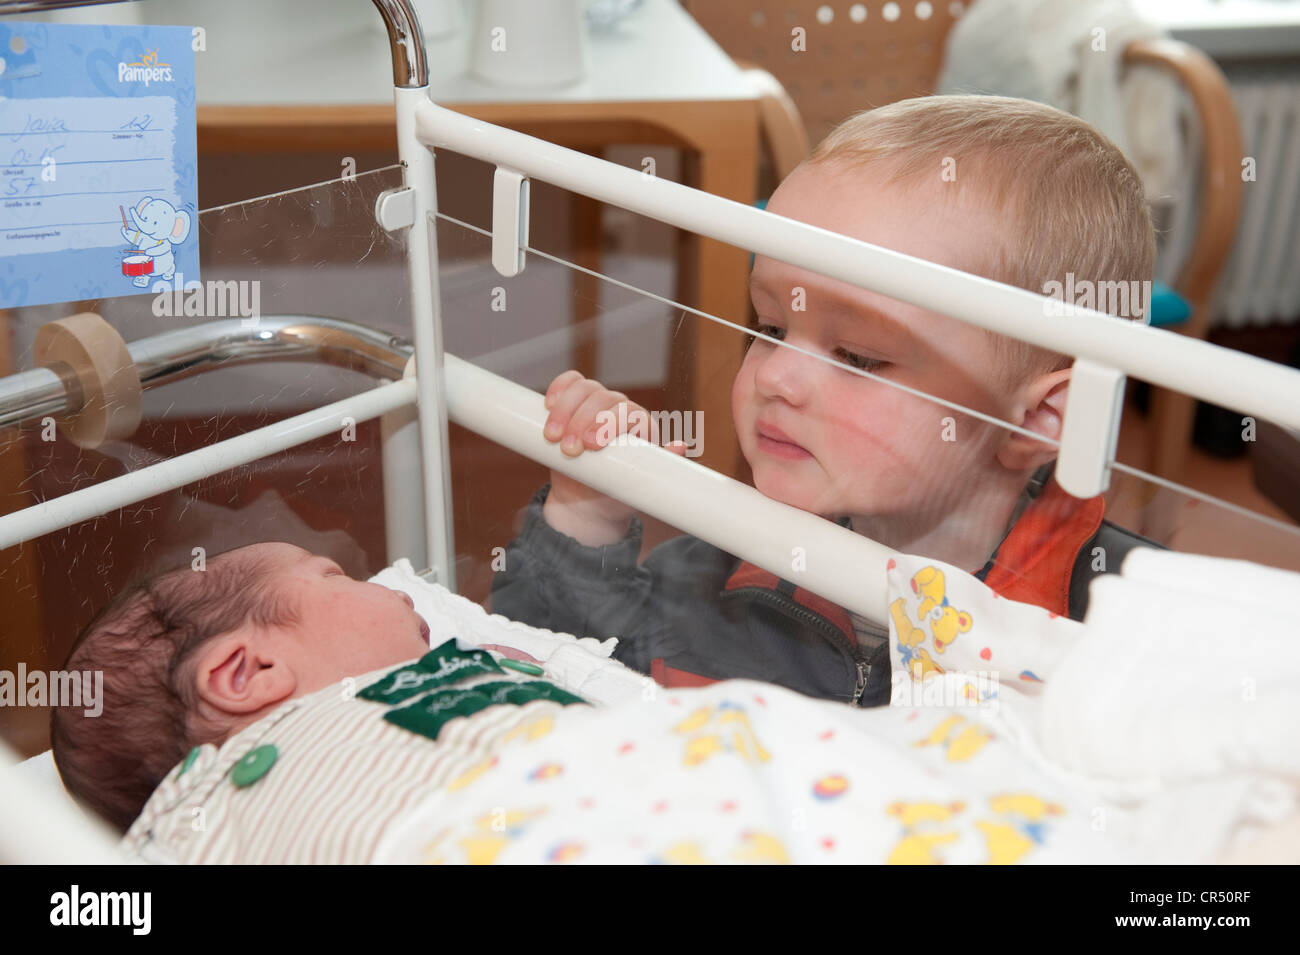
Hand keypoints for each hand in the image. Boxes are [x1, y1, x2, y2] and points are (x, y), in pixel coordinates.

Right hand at [540, 371, 684, 544]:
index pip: (629, 412)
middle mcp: (620, 410)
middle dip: (583, 420)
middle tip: (569, 448)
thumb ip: (659, 467)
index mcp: (640, 426)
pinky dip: (558, 389)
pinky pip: (568, 383)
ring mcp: (595, 404)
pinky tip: (548, 404)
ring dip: (566, 409)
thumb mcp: (635, 487)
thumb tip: (680, 446)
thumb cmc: (614, 495)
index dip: (609, 423)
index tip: (591, 445)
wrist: (586, 502)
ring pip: (585, 388)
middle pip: (605, 398)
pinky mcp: (573, 402)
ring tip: (553, 436)